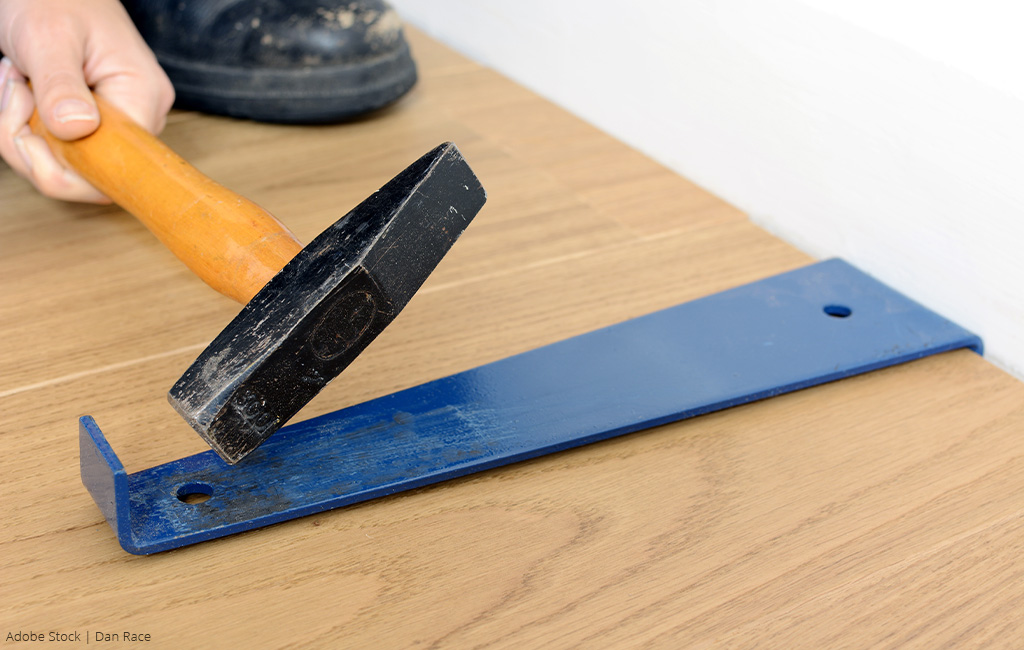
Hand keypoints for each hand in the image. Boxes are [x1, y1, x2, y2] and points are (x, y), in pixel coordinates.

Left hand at [0, 0, 173, 202]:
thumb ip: (61, 86)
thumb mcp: (47, 37)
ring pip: (68, 164)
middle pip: (88, 174)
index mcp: (142, 97)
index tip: (26, 124)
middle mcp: (141, 115)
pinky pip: (62, 148)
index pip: (115, 169)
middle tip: (12, 92)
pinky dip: (29, 127)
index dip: (62, 165)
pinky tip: (22, 90)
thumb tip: (77, 130)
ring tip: (14, 82)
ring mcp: (120, 120)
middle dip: (33, 145)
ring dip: (23, 131)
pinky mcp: (98, 120)